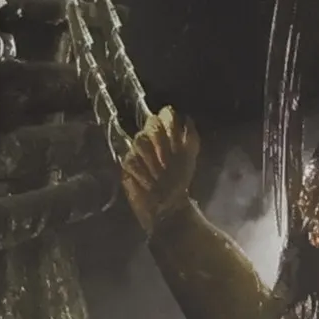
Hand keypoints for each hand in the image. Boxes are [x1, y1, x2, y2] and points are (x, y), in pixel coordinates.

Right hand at [120, 105, 199, 235]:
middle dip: (161, 143)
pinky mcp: (127, 165)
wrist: (168, 204)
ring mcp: (138, 150)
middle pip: (152, 124)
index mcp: (168, 134)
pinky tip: (149, 183)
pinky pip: (131, 160)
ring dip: (152, 159)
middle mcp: (152, 138)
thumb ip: (191, 137)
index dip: (169, 123)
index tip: (175, 140)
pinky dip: (142, 173)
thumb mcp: (189, 158)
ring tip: (159, 175)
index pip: (166, 115)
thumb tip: (188, 118)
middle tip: (166, 161)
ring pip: (140, 140)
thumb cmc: (180, 180)